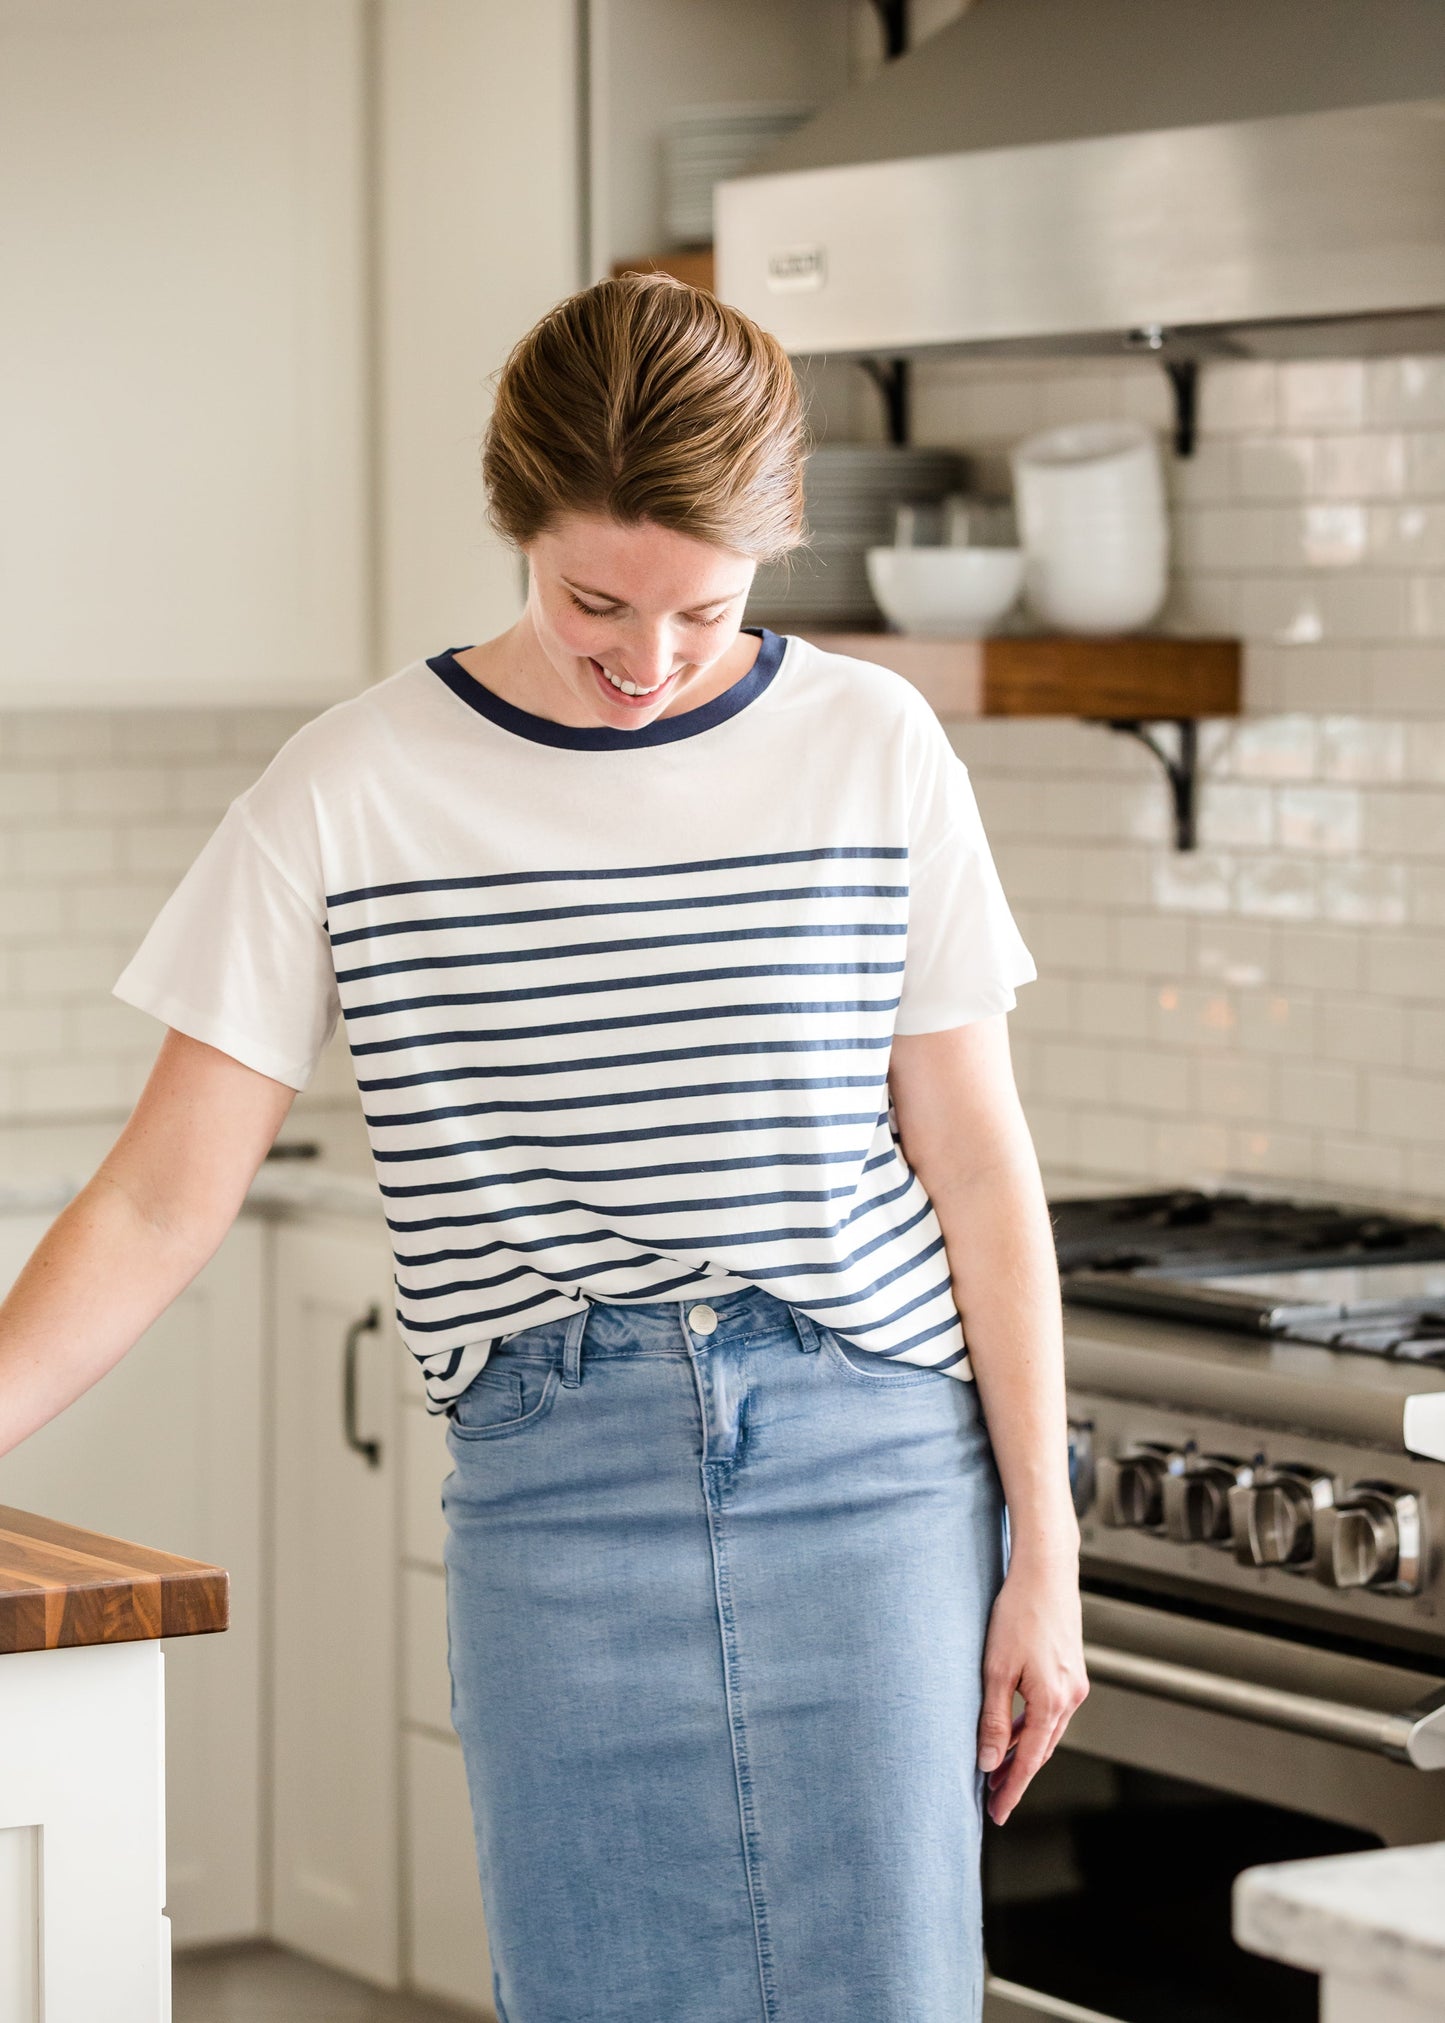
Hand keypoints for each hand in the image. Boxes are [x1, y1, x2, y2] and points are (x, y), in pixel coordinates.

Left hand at [976, 1556, 1087, 1825]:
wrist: (1046, 1570)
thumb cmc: (1017, 1614)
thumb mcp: (996, 1670)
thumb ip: (994, 1719)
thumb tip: (989, 1763)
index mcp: (1053, 1702)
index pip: (1029, 1760)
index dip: (1012, 1789)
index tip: (997, 1814)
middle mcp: (1071, 1697)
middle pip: (1042, 1750)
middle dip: (1017, 1776)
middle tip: (994, 1802)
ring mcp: (1074, 1682)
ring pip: (1047, 1731)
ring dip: (1024, 1752)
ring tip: (998, 1770)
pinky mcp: (1070, 1668)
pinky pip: (1050, 1710)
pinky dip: (1032, 1726)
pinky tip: (1014, 1729)